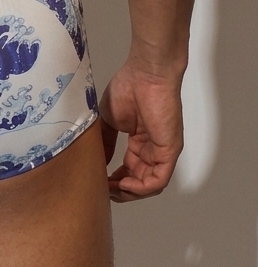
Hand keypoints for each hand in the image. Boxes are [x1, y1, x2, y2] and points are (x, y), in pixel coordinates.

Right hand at [98, 60, 183, 202]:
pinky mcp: (169, 151)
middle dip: (120, 190)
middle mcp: (153, 149)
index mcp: (140, 141)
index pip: (129, 170)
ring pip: (149, 185)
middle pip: (139, 181)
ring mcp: (162, 151)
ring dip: (130, 193)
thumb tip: (97, 162)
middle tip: (102, 190)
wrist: (146, 73)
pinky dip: (141, 189)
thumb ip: (104, 142)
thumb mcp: (108, 119)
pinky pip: (158, 180)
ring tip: (111, 190)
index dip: (114, 180)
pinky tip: (123, 185)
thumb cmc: (128, 88)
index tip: (98, 181)